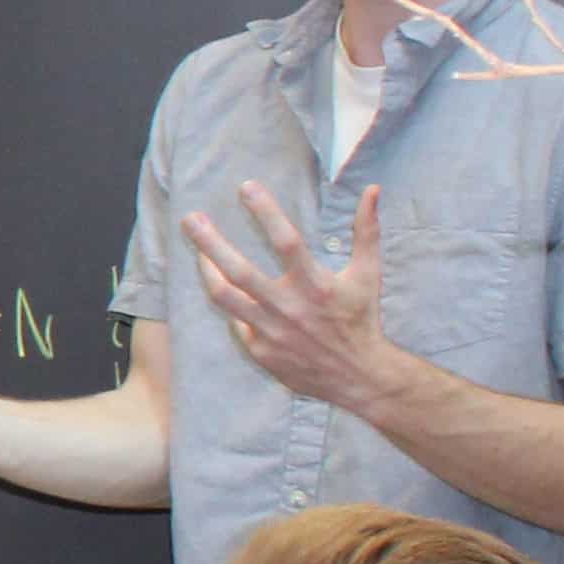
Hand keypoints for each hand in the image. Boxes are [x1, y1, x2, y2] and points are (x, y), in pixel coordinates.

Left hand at [182, 184, 402, 414]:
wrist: (357, 376)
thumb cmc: (361, 319)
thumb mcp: (368, 274)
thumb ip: (367, 231)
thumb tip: (372, 189)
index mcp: (316, 285)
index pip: (286, 241)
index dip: (265, 212)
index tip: (246, 186)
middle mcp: (289, 308)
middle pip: (239, 271)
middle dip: (210, 243)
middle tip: (191, 218)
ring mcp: (271, 332)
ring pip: (225, 297)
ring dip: (206, 270)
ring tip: (197, 251)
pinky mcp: (260, 351)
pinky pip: (236, 323)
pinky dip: (232, 305)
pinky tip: (227, 289)